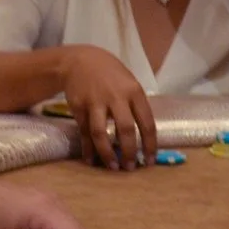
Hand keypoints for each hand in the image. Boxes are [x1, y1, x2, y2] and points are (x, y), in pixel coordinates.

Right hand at [59, 45, 156, 170]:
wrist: (79, 60)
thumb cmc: (110, 75)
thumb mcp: (129, 83)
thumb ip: (135, 106)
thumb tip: (143, 138)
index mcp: (134, 91)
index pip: (147, 123)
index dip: (150, 145)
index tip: (150, 161)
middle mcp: (116, 97)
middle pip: (125, 129)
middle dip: (129, 152)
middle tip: (130, 168)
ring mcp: (95, 102)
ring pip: (101, 133)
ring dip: (107, 153)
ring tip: (112, 167)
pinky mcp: (79, 107)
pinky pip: (84, 132)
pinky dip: (88, 148)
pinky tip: (91, 160)